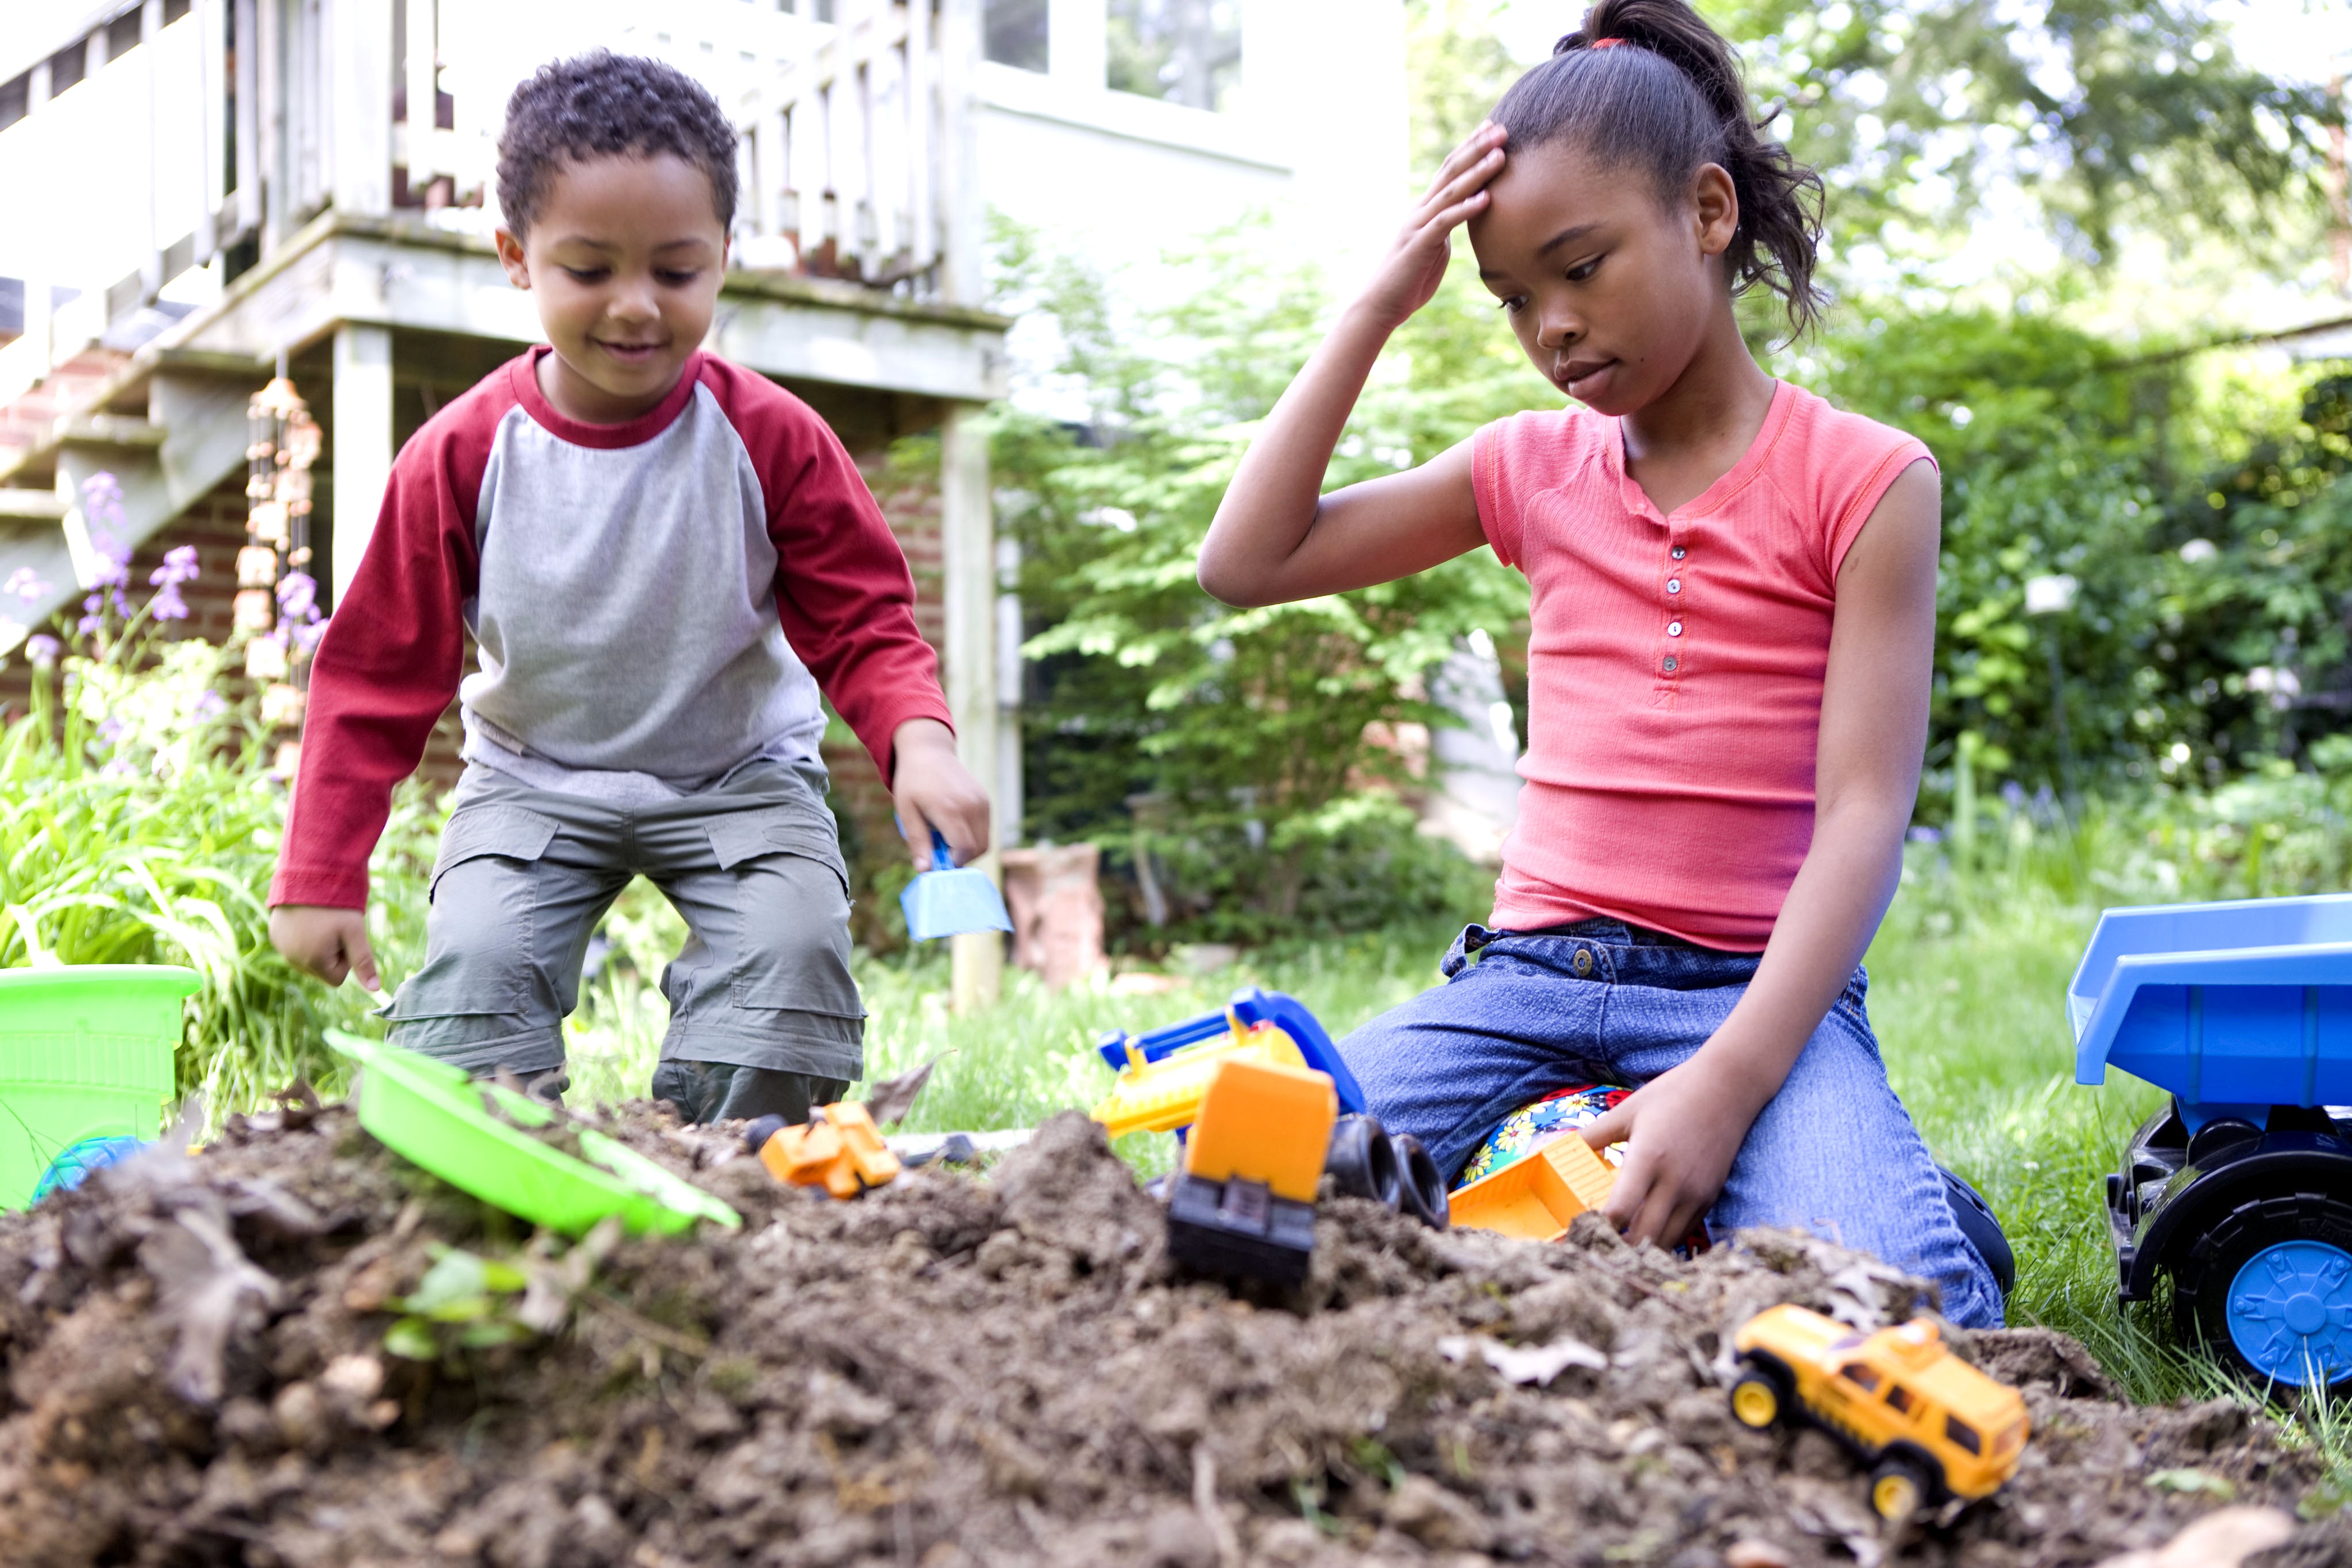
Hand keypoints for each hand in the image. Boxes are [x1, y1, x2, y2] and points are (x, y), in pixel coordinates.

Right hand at [269, 904, 380, 990]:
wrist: (308, 876)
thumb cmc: (336, 906)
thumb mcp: (354, 933)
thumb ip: (363, 962)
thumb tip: (375, 989)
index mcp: (312, 962)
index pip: (337, 978)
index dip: (346, 960)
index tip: (345, 938)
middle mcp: (292, 959)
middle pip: (322, 969)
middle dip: (332, 953)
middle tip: (333, 927)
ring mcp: (280, 947)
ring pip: (308, 958)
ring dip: (318, 945)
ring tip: (320, 921)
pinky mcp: (274, 934)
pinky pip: (294, 946)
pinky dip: (304, 936)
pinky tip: (307, 917)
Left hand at [891, 718, 990, 869]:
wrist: (929, 752)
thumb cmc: (913, 782)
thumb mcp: (907, 812)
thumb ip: (918, 841)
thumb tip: (925, 870)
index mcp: (950, 808)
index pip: (964, 849)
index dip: (952, 862)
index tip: (937, 861)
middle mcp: (971, 805)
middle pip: (978, 848)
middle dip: (960, 858)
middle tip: (940, 851)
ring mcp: (982, 802)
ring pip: (985, 841)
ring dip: (967, 848)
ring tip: (945, 836)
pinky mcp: (986, 800)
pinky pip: (985, 829)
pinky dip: (972, 836)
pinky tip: (953, 826)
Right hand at [1355, 123, 1507, 329]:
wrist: (1380, 304)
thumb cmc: (1409, 279)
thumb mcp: (1434, 247)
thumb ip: (1446, 228)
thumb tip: (1463, 218)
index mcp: (1425, 209)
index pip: (1449, 170)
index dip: (1470, 147)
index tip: (1491, 128)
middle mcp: (1420, 210)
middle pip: (1451, 171)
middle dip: (1477, 148)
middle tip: (1502, 128)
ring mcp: (1418, 226)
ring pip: (1450, 192)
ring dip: (1477, 172)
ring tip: (1500, 155)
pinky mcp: (1419, 245)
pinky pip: (1445, 223)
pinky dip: (1466, 209)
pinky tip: (1486, 198)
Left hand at [1579, 1061, 1760, 1248]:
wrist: (1727, 1088)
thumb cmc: (1673, 1094)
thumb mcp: (1627, 1110)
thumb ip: (1593, 1135)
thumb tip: (1558, 1147)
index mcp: (1648, 1159)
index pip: (1620, 1211)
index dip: (1599, 1227)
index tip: (1581, 1231)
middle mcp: (1675, 1182)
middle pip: (1643, 1236)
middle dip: (1618, 1248)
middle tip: (1598, 1248)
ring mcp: (1696, 1193)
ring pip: (1667, 1241)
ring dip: (1643, 1248)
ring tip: (1620, 1246)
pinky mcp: (1710, 1197)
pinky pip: (1685, 1231)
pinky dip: (1665, 1237)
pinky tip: (1649, 1231)